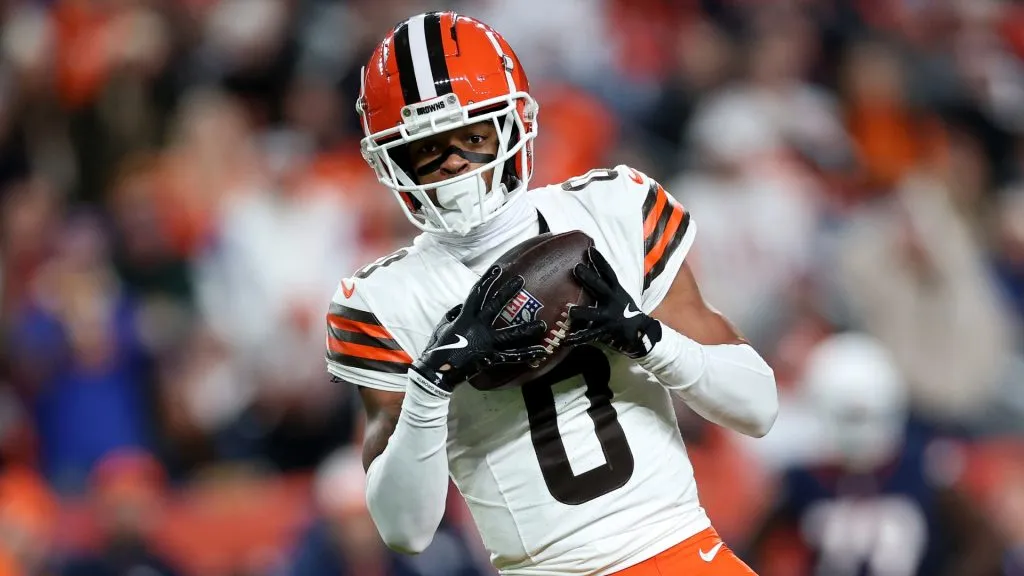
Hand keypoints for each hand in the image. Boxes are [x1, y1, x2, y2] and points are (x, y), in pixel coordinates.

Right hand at [413, 266, 548, 391]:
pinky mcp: (491, 358)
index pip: (477, 294)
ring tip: (542, 324)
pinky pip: (512, 356)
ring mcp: (486, 342)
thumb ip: (455, 313)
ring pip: (510, 334)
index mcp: (465, 317)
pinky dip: (527, 354)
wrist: (436, 371)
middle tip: (521, 280)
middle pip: (494, 306)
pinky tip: (541, 352)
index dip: (487, 280)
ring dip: (527, 329)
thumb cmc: (437, 347)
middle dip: (507, 292)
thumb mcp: (443, 325)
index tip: (498, 269)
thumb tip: (462, 305)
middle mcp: (477, 327)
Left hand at [564, 247, 661, 357]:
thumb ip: (603, 285)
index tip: (590, 250)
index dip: (600, 261)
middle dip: (589, 278)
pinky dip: (578, 338)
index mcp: (616, 291)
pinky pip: (590, 335)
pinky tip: (566, 339)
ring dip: (582, 312)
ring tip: (570, 311)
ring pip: (594, 314)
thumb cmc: (624, 310)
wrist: (640, 332)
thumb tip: (584, 270)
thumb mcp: (618, 295)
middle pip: (600, 287)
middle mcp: (613, 301)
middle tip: (576, 268)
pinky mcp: (606, 331)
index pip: (608, 273)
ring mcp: (610, 317)